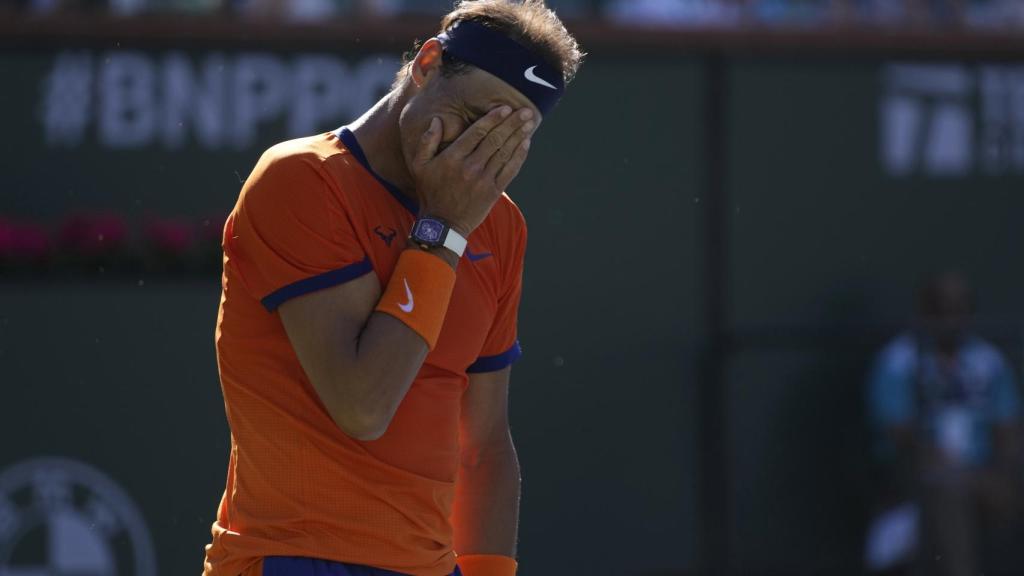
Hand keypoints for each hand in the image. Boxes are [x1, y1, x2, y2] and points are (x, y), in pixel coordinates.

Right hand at [411, 106, 534, 235]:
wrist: (443, 224)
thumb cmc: (430, 191)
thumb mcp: (419, 166)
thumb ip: (426, 141)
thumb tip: (437, 120)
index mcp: (452, 158)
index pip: (477, 133)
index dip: (493, 118)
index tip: (505, 107)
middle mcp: (470, 167)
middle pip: (495, 139)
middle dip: (511, 123)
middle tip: (525, 110)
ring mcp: (483, 180)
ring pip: (504, 153)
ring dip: (518, 136)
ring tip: (529, 122)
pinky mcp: (493, 192)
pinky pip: (510, 170)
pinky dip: (519, 156)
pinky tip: (526, 143)